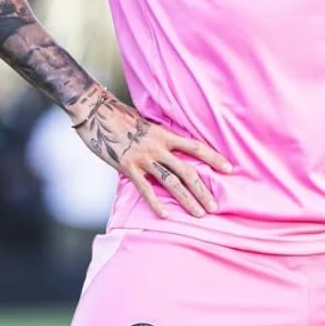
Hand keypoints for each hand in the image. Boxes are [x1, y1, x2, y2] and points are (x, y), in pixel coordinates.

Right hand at [70, 90, 231, 218]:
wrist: (94, 111)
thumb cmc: (118, 116)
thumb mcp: (144, 123)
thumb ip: (157, 136)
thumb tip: (168, 145)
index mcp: (164, 134)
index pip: (195, 147)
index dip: (214, 158)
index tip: (229, 168)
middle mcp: (157, 147)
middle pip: (187, 171)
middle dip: (203, 190)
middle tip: (215, 206)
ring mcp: (143, 158)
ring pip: (171, 182)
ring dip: (187, 199)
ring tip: (199, 213)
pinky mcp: (127, 167)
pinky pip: (145, 188)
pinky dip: (156, 203)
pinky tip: (165, 215)